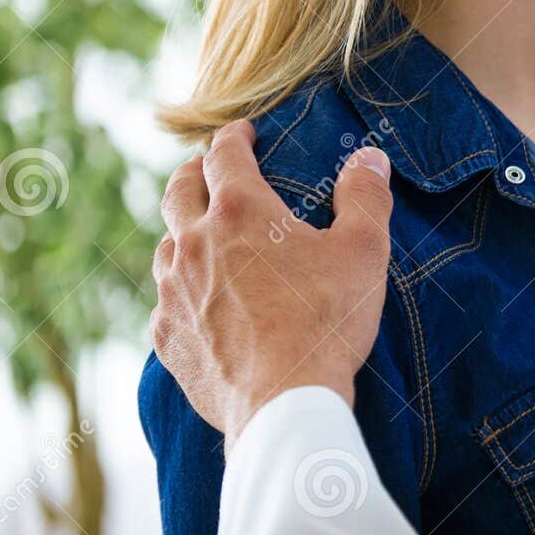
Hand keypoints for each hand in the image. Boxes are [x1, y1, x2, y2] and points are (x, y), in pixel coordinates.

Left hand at [149, 119, 394, 452]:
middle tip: (208, 169)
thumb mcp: (363, 250)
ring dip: (184, 232)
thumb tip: (369, 158)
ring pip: (166, 246)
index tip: (243, 132)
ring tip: (204, 237)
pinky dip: (182, 290)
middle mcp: (194, 243)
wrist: (282, 402)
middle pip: (177, 190)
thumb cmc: (326, 320)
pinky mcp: (167, 337)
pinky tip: (202, 302)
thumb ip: (365, 196)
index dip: (234, 137)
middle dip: (193, 172)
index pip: (223, 154)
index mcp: (240, 211)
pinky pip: (166, 301)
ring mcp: (173, 292)